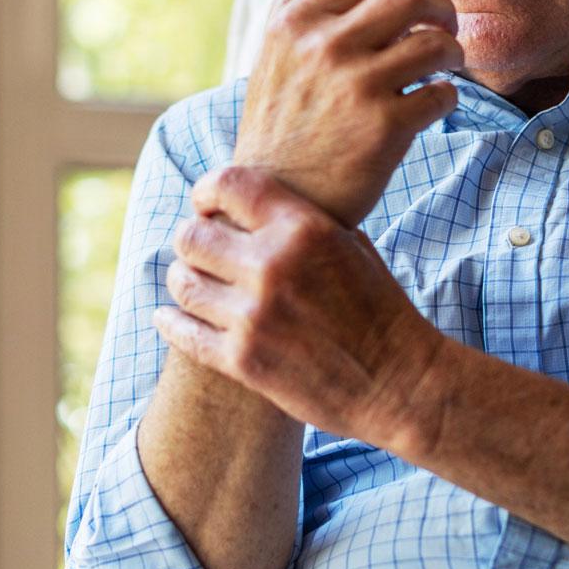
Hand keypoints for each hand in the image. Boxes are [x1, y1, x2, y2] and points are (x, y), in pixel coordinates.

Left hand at [154, 166, 447, 453]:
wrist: (400, 383)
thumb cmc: (382, 310)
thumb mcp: (353, 246)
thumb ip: (303, 221)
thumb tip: (257, 203)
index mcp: (303, 228)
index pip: (228, 185)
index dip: (207, 191)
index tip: (205, 205)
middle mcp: (272, 266)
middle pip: (193, 236)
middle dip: (191, 240)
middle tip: (197, 250)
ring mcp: (254, 315)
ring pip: (183, 283)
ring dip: (183, 280)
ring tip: (189, 282)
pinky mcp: (242, 360)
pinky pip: (184, 333)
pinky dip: (170, 322)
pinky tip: (168, 317)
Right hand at [234, 0, 462, 227]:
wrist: (275, 201)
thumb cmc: (278, 130)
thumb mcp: (269, 60)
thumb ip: (290, 5)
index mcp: (297, 22)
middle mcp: (325, 46)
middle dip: (442, 5)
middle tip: (447, 24)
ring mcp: (357, 85)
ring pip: (435, 42)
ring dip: (452, 51)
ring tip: (445, 66)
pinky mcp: (385, 127)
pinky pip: (442, 93)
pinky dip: (448, 95)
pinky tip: (434, 104)